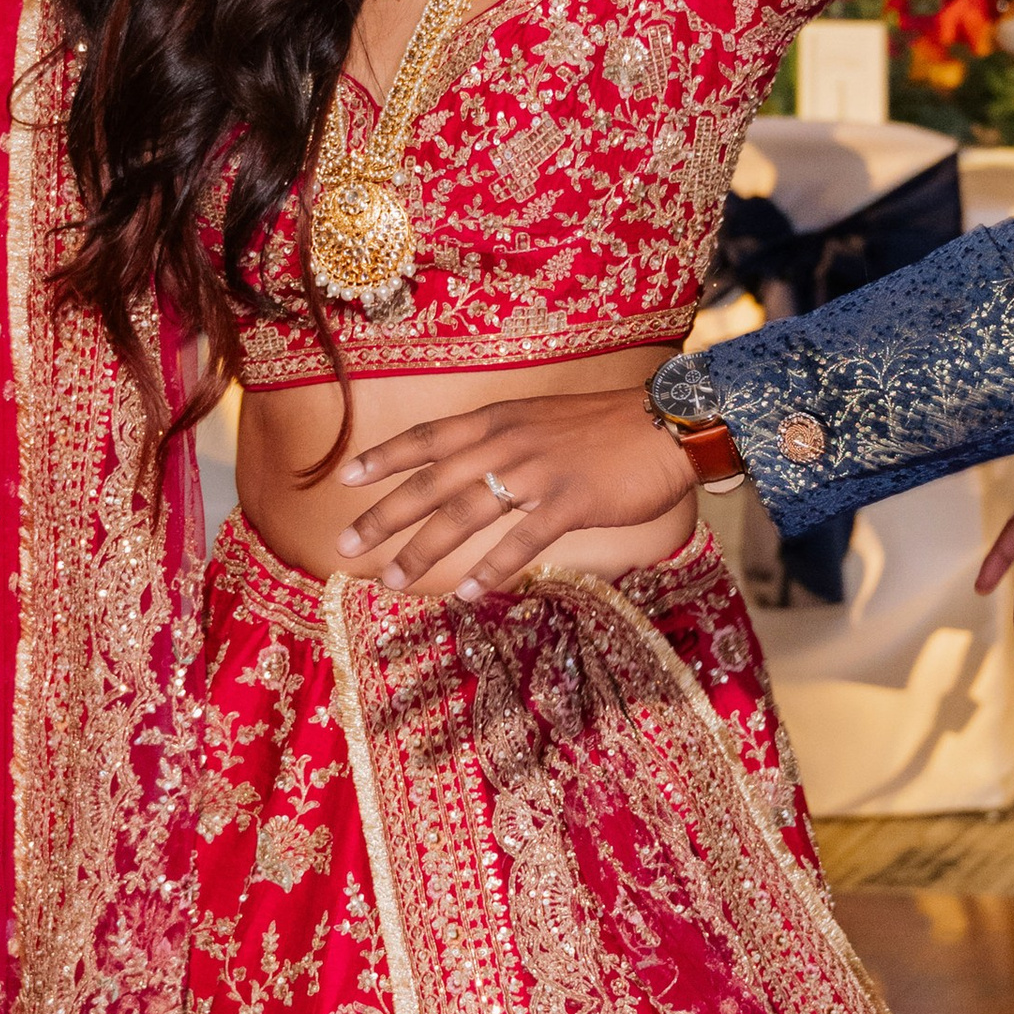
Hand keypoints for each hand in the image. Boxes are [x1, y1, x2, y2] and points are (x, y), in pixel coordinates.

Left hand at [336, 388, 703, 593]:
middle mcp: (508, 442)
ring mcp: (537, 471)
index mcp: (500, 419)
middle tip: (345, 547)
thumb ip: (506, 441)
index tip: (344, 478)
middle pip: (431, 481)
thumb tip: (472, 468)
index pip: (428, 437)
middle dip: (383, 516)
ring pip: (463, 513)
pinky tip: (465, 593)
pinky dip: (489, 568)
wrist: (668, 425)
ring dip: (422, 550)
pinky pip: (520, 540)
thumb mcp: (544, 420)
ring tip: (391, 580)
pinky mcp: (569, 501)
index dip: (384, 458)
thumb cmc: (609, 428)